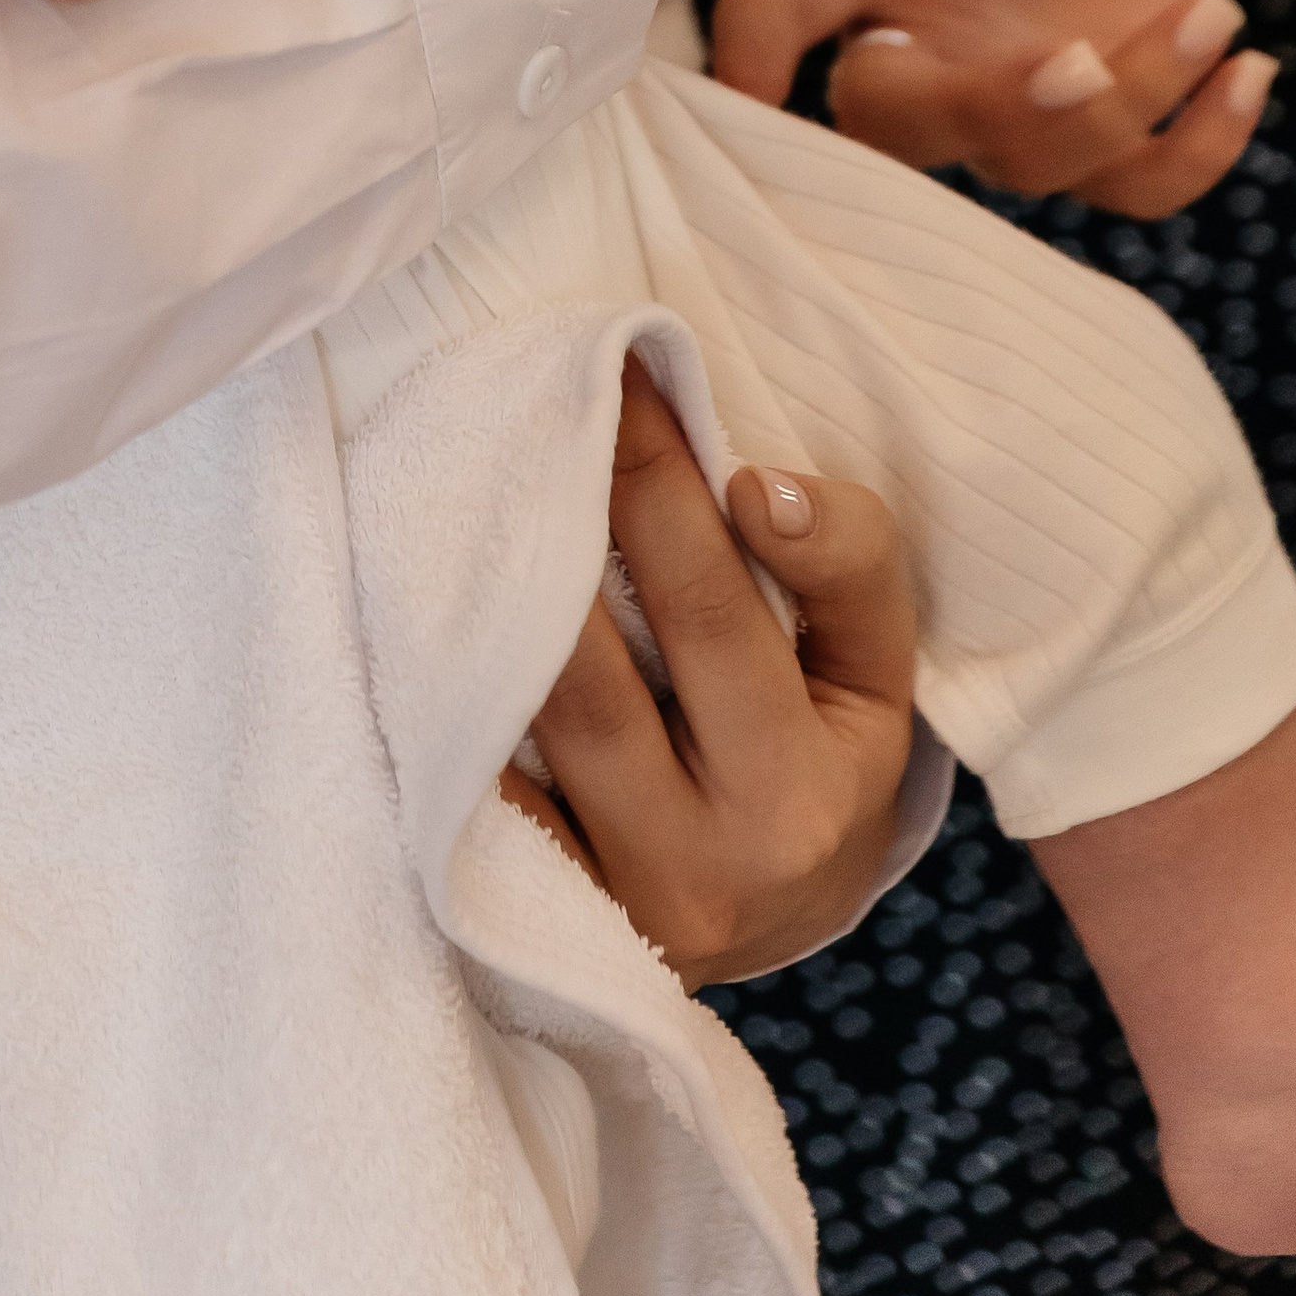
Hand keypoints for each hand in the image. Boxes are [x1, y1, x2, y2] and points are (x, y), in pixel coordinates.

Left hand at [502, 365, 916, 986]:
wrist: (766, 924)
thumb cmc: (817, 760)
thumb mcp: (869, 673)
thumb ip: (847, 564)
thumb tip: (758, 489)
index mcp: (806, 788)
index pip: (719, 610)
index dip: (663, 482)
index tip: (626, 370)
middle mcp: (708, 859)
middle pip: (596, 671)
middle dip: (559, 514)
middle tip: (526, 396)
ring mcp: (610, 898)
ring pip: (524, 727)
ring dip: (487, 600)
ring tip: (470, 478)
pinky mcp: (531, 914)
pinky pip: (473, 788)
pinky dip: (447, 691)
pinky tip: (426, 596)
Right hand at [713, 0, 1273, 215]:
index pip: (777, 6)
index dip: (752, 52)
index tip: (747, 91)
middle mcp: (912, 46)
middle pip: (904, 126)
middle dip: (995, 111)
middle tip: (1086, 56)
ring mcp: (997, 104)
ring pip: (1031, 164)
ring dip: (1130, 108)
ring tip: (1209, 12)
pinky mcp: (1090, 135)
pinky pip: (1135, 187)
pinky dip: (1204, 151)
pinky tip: (1247, 69)